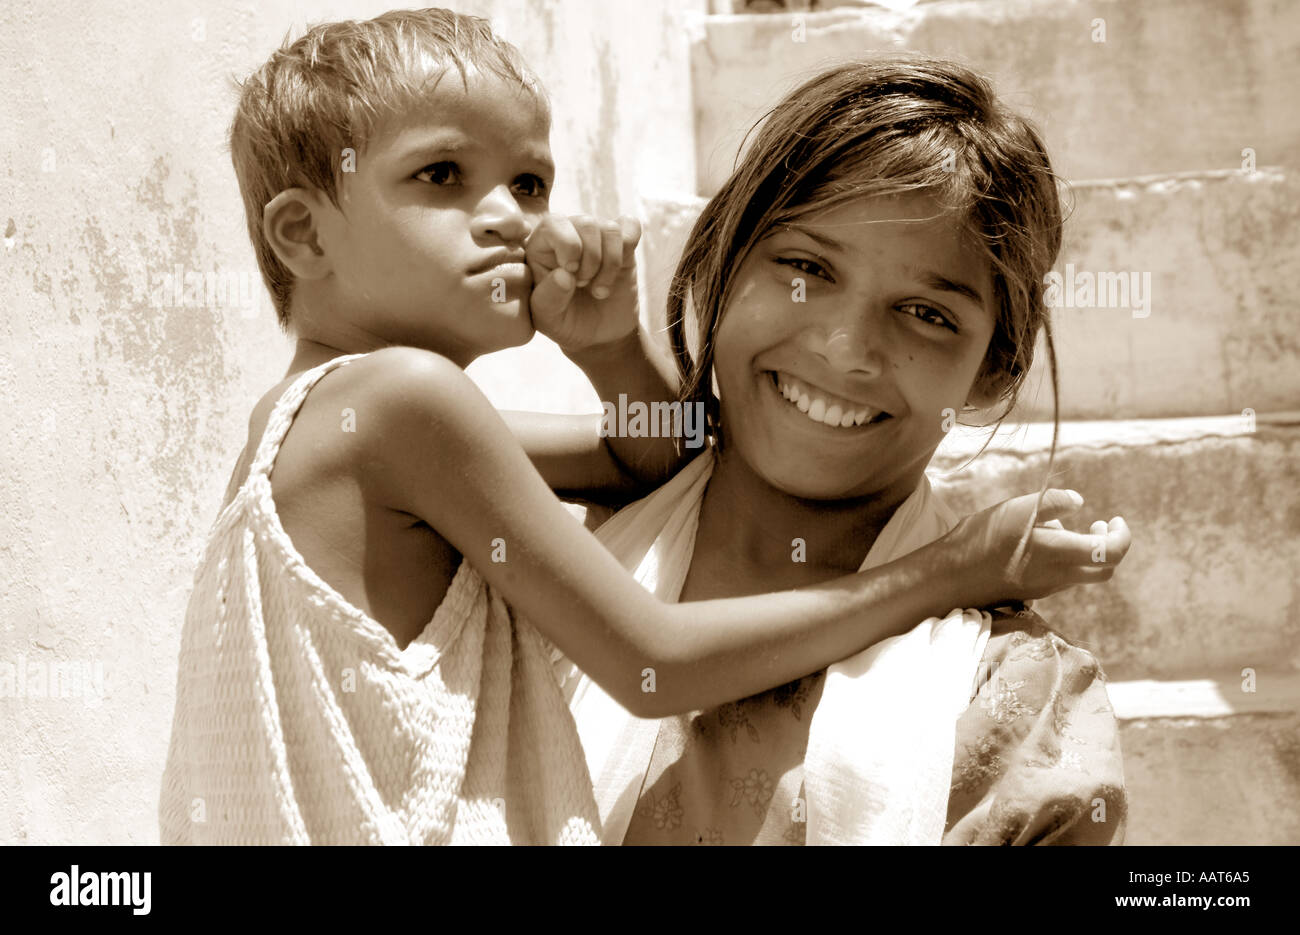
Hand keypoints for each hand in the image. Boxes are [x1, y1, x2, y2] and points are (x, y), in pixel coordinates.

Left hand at [525, 213, 641, 353]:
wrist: (597, 335)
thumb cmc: (565, 323)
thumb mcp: (548, 320)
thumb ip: (548, 299)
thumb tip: (564, 275)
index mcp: (540, 247)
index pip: (553, 224)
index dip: (567, 245)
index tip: (572, 273)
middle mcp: (568, 235)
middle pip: (585, 224)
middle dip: (591, 259)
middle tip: (585, 285)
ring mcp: (595, 237)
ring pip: (610, 229)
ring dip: (610, 263)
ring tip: (600, 289)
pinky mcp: (621, 243)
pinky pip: (630, 226)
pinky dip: (628, 247)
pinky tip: (618, 271)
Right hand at [940, 488, 1131, 607]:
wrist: (951, 576)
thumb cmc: (983, 538)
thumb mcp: (1017, 509)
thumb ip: (1052, 502)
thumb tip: (1078, 502)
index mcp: (1061, 554)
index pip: (1112, 553)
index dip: (1123, 536)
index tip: (1114, 519)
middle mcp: (1059, 576)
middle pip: (1104, 571)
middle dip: (1110, 547)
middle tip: (1099, 525)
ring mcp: (1045, 587)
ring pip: (1082, 573)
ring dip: (1084, 551)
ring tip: (1058, 527)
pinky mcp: (1031, 590)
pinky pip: (1061, 577)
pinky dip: (1064, 559)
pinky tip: (1038, 542)